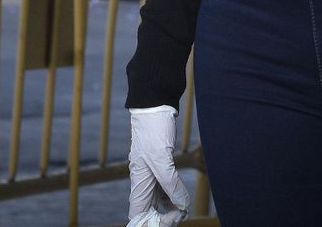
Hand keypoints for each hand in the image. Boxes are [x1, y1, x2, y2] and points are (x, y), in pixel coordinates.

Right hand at [127, 104, 189, 226]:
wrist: (155, 106)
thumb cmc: (153, 130)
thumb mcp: (161, 157)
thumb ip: (170, 183)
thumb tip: (182, 204)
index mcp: (139, 182)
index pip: (138, 214)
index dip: (149, 223)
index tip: (167, 220)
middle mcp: (143, 181)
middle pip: (149, 212)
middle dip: (164, 218)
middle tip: (181, 213)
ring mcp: (151, 175)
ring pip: (158, 203)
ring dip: (170, 209)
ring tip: (184, 207)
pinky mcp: (160, 167)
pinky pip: (164, 190)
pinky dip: (173, 197)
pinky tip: (181, 198)